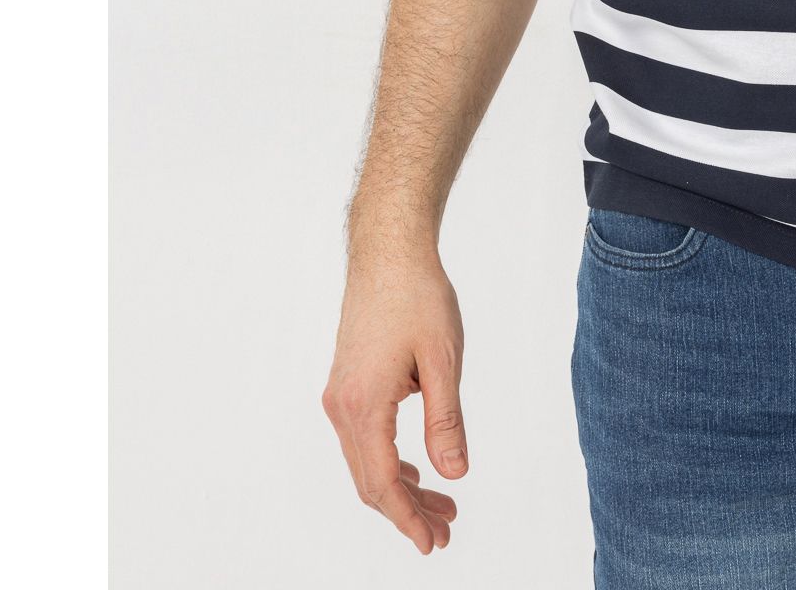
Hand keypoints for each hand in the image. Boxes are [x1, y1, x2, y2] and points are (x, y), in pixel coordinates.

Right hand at [321, 248, 468, 553]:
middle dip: (407, 510)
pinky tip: (417, 469)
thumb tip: (455, 474)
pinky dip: (389, 461)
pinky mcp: (347, 383)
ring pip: (366, 462)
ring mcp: (340, 396)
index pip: (383, 482)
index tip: (431, 542)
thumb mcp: (443, 360)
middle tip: (444, 531)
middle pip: (371, 480)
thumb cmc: (418, 297)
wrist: (388, 252)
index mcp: (364, 406)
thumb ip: (446, 421)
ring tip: (441, 505)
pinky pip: (363, 439)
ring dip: (401, 487)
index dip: (408, 518)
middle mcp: (342, 407)